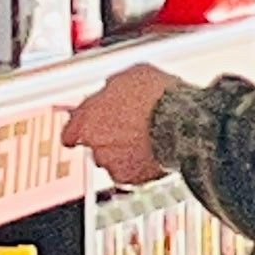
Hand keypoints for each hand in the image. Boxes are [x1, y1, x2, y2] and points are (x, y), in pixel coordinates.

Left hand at [62, 64, 178, 185]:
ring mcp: (114, 164)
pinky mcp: (134, 179)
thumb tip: (113, 87)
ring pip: (113, 160)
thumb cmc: (158, 96)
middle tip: (129, 125)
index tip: (84, 129)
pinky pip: (132, 172)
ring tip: (146, 137)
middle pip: (95, 145)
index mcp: (86, 120)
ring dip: (124, 151)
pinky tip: (154, 150)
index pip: (69, 132)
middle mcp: (95, 146)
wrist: (184, 124)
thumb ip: (112, 88)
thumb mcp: (131, 75)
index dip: (79, 129)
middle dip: (108, 137)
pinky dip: (140, 164)